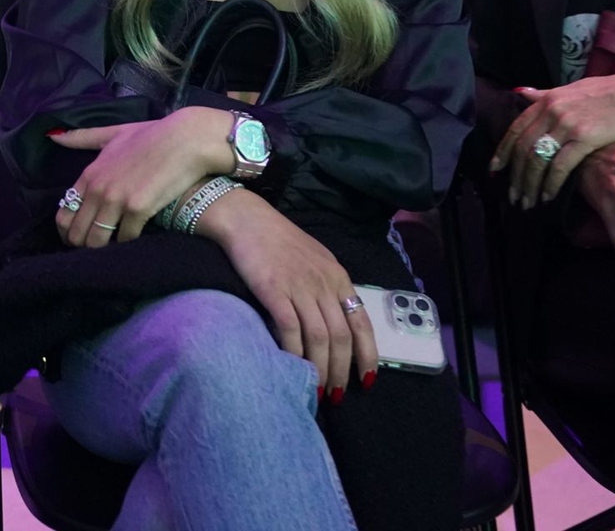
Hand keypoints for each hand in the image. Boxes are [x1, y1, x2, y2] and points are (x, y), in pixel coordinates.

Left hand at [50, 107, 233, 246]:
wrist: (187, 138)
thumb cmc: (153, 135)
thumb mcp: (114, 133)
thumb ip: (84, 138)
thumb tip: (54, 137)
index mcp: (90, 174)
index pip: (63, 214)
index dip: (69, 231)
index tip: (82, 236)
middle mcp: (98, 188)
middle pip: (77, 234)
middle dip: (85, 245)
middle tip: (99, 246)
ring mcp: (117, 200)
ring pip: (97, 242)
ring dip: (105, 249)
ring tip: (115, 248)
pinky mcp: (138, 209)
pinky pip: (125, 239)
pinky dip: (129, 243)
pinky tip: (136, 237)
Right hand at [196, 187, 378, 397]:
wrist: (247, 219)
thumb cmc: (279, 240)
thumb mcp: (314, 260)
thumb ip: (326, 288)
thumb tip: (335, 324)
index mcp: (337, 275)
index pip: (361, 321)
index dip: (367, 354)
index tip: (366, 380)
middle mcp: (323, 282)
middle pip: (340, 336)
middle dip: (341, 371)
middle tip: (336, 395)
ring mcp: (299, 286)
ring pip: (319, 337)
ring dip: (320, 369)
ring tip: (315, 391)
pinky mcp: (274, 290)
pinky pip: (290, 329)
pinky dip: (294, 352)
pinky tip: (291, 367)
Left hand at [490, 67, 614, 207]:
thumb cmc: (608, 93)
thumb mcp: (571, 89)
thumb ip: (544, 94)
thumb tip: (522, 91)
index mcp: (546, 100)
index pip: (515, 128)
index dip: (503, 151)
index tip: (495, 169)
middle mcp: (552, 111)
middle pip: (523, 149)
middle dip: (515, 175)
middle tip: (513, 195)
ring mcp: (567, 125)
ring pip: (538, 160)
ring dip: (530, 185)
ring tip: (528, 201)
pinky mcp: (585, 139)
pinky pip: (560, 167)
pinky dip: (551, 184)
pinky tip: (548, 196)